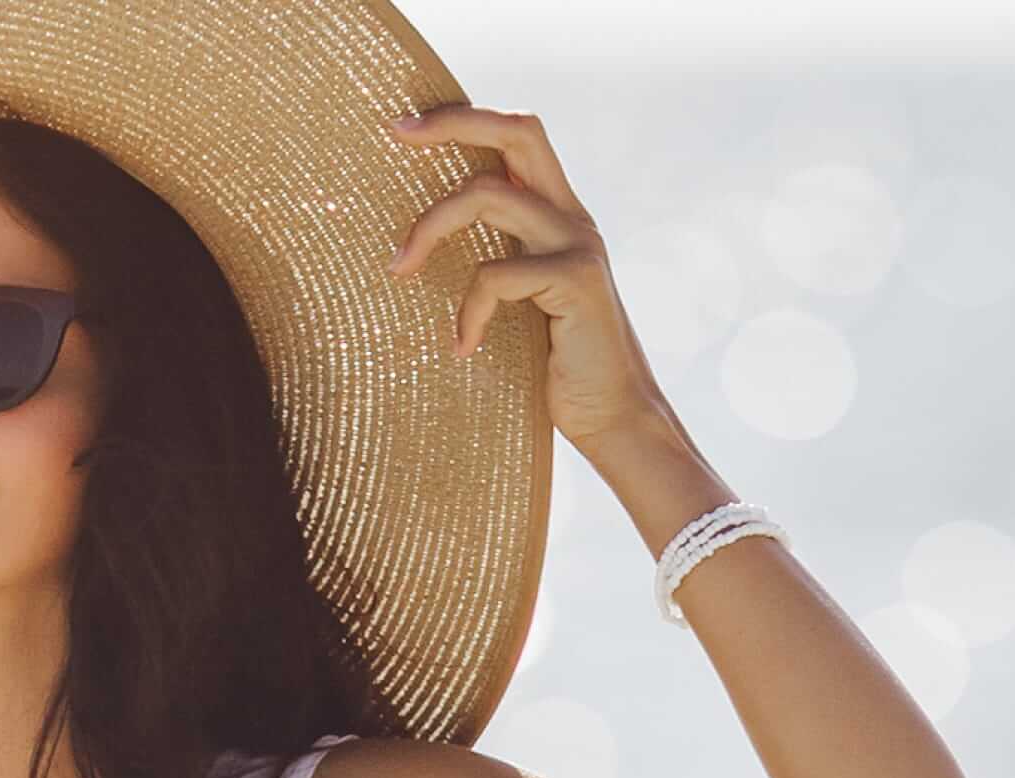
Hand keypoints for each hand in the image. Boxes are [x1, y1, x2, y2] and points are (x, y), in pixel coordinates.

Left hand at [383, 104, 677, 457]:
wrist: (615, 419)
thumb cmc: (555, 369)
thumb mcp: (517, 304)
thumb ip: (493, 262)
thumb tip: (416, 247)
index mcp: (558, 215)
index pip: (517, 138)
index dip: (463, 120)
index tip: (404, 126)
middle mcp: (572, 218)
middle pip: (517, 133)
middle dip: (453, 123)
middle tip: (399, 134)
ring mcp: (578, 246)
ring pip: (487, 195)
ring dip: (430, 227)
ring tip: (399, 269)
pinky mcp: (576, 282)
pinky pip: (494, 275)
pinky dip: (467, 311)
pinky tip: (462, 348)